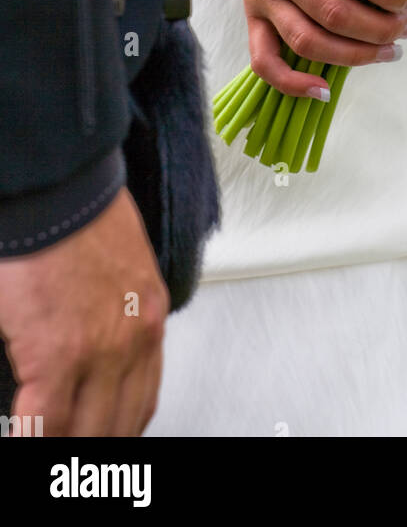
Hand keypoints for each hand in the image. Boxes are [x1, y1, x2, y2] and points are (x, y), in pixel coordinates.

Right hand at [0, 188, 167, 435]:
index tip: (104, 439)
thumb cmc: (80, 213)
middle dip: (99, 445)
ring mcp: (99, 352)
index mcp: (148, 315)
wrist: (57, 188)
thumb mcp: (119, 264)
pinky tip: (24, 441)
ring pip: (88, 432)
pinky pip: (46, 423)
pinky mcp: (58, 354)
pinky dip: (33, 440)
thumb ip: (112, 309)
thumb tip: (89, 341)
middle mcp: (134, 338)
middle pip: (119, 424)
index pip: (142, 398)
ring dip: (67, 448)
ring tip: (47, 451)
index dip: (119, 430)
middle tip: (76, 452)